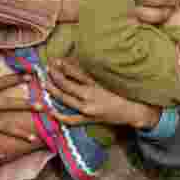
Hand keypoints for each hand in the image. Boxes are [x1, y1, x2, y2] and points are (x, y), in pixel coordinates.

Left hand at [45, 58, 160, 128]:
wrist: (135, 110)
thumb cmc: (125, 91)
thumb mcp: (111, 78)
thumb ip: (95, 72)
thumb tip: (80, 63)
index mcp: (96, 83)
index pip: (75, 72)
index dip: (64, 66)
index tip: (56, 60)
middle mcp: (90, 96)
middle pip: (66, 84)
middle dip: (55, 75)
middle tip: (47, 69)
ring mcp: (88, 109)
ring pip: (65, 99)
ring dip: (53, 90)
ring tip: (45, 83)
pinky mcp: (89, 119)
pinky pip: (71, 120)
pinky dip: (60, 116)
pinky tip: (51, 111)